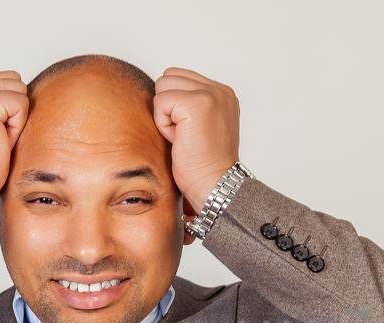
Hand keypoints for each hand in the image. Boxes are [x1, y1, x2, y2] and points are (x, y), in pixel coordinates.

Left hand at [153, 67, 239, 200]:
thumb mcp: (203, 124)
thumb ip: (191, 102)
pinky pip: (160, 102)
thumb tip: (162, 89)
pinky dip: (164, 124)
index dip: (174, 104)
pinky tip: (180, 139)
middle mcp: (220, 90)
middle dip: (168, 106)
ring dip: (165, 114)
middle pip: (168, 77)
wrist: (215, 184)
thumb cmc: (204, 163)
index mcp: (223, 93)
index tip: (191, 130)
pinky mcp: (196, 104)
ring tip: (183, 135)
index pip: (179, 76)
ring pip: (163, 86)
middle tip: (186, 133)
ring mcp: (210, 95)